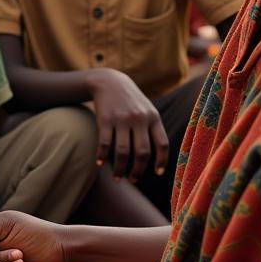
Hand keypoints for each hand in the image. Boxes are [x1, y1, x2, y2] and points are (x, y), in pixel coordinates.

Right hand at [86, 68, 168, 182]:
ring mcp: (121, 119)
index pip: (162, 144)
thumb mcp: (148, 111)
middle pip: (142, 152)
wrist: (110, 82)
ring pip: (122, 151)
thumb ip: (154, 131)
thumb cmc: (132, 102)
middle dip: (138, 170)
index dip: (161, 161)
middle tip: (133, 179)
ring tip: (118, 177)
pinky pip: (104, 143)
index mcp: (153, 118)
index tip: (156, 173)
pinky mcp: (105, 119)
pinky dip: (101, 156)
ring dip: (120, 168)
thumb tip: (159, 160)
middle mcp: (138, 119)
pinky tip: (99, 164)